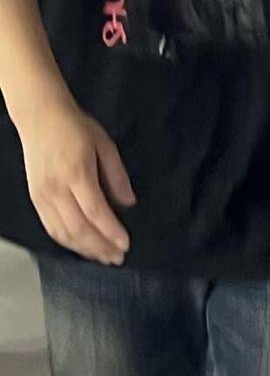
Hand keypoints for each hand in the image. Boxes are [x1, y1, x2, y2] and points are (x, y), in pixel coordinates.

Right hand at [18, 100, 135, 265]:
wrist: (41, 117)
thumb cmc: (76, 127)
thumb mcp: (104, 144)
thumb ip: (117, 176)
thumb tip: (129, 204)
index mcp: (76, 172)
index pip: (96, 211)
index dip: (111, 232)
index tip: (126, 244)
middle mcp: (56, 189)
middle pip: (78, 228)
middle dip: (100, 247)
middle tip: (117, 257)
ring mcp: (42, 196)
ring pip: (62, 233)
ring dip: (84, 249)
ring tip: (103, 256)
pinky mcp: (35, 200)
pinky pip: (51, 228)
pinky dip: (68, 242)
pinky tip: (82, 246)